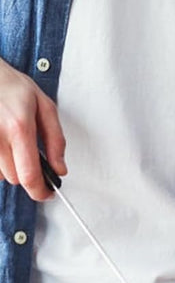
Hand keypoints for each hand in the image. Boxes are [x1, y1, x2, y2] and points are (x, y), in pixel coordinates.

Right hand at [0, 59, 65, 200]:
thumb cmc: (13, 87)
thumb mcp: (45, 107)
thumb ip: (56, 140)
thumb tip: (60, 169)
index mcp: (19, 127)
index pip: (29, 174)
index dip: (40, 191)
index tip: (48, 194)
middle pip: (16, 178)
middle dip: (28, 172)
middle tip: (32, 155)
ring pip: (1, 175)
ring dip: (11, 167)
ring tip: (12, 142)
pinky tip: (2, 144)